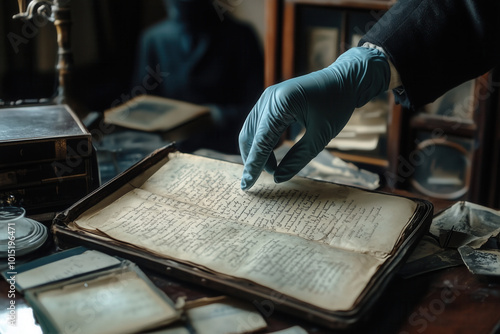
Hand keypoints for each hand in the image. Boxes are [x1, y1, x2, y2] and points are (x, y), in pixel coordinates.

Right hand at [239, 47, 389, 189]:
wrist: (346, 79)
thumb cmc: (337, 106)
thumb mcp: (321, 136)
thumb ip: (298, 159)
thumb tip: (277, 178)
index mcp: (282, 103)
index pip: (261, 141)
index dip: (253, 165)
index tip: (246, 186)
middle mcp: (269, 97)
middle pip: (250, 135)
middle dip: (253, 159)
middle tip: (264, 179)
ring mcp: (268, 96)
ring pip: (252, 130)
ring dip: (257, 151)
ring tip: (272, 168)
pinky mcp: (271, 100)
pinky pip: (259, 124)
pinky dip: (262, 141)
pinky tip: (272, 155)